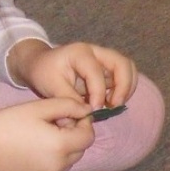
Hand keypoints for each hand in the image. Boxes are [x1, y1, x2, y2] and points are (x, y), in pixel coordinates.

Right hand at [0, 98, 94, 170]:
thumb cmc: (7, 123)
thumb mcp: (39, 108)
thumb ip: (68, 106)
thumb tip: (87, 109)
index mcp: (61, 146)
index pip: (88, 136)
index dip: (84, 123)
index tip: (70, 114)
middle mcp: (59, 166)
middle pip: (80, 149)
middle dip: (74, 135)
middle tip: (54, 122)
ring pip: (69, 160)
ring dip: (65, 148)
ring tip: (43, 135)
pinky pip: (56, 169)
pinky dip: (53, 158)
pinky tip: (35, 148)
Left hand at [10, 40, 137, 109]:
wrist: (41, 64)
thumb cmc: (44, 72)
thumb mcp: (51, 86)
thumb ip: (68, 101)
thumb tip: (82, 118)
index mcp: (80, 53)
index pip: (96, 72)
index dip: (98, 93)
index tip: (93, 110)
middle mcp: (97, 52)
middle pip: (123, 63)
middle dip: (123, 86)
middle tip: (114, 105)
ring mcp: (104, 59)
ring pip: (128, 68)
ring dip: (127, 88)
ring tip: (115, 104)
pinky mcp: (107, 68)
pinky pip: (124, 76)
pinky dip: (124, 89)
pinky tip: (112, 103)